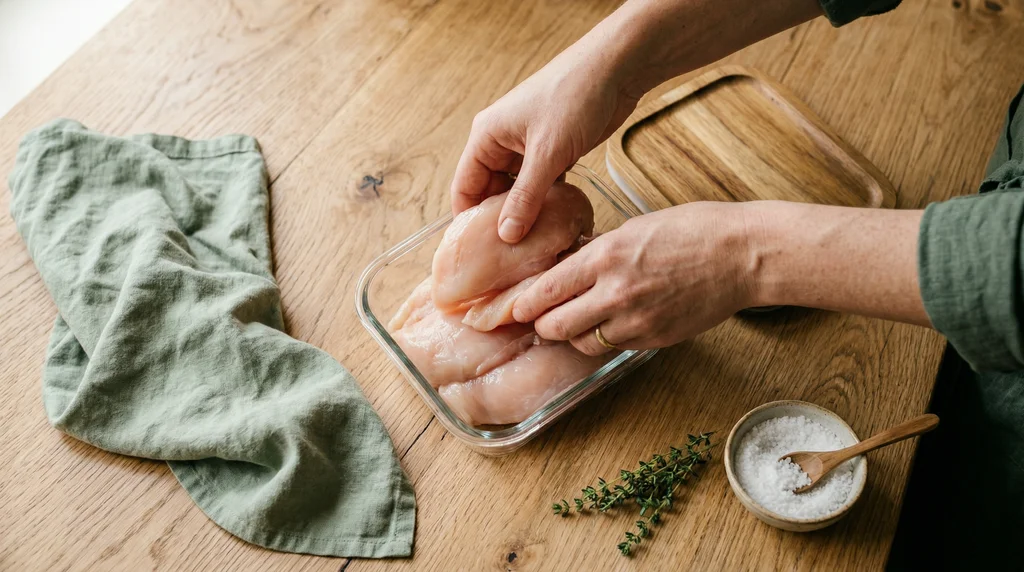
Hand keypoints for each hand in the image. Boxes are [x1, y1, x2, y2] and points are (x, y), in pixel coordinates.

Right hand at [450, 34, 642, 243]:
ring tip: (534, 245)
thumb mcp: (548, 153)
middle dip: (500, 221)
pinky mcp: (553, 150)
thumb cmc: (575, 97)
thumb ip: (525, 197)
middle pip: (490, 192)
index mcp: (487, 136)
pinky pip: (541, 184)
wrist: (618, 68)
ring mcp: (528, 146)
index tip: (478, 253)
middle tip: (511, 256)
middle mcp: (502, 142)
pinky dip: (546, 202)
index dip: (469, 220)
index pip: (465, 186)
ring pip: (518, 190)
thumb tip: (506, 236)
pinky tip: (555, 223)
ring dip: (526, 213)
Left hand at [512, 202, 757, 354]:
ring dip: (574, 335)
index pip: (547, 290)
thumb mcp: (636, 227)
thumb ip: (599, 251)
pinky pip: (614, 346)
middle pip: (555, 326)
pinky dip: (605, 339)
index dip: (525, 303)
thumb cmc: (694, 230)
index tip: (516, 307)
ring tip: (578, 322)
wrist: (742, 255)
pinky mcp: (654, 339)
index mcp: (605, 256)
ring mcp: (636, 320)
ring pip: (582, 343)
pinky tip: (610, 324)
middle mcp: (615, 292)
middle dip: (543, 324)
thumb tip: (570, 265)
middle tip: (542, 319)